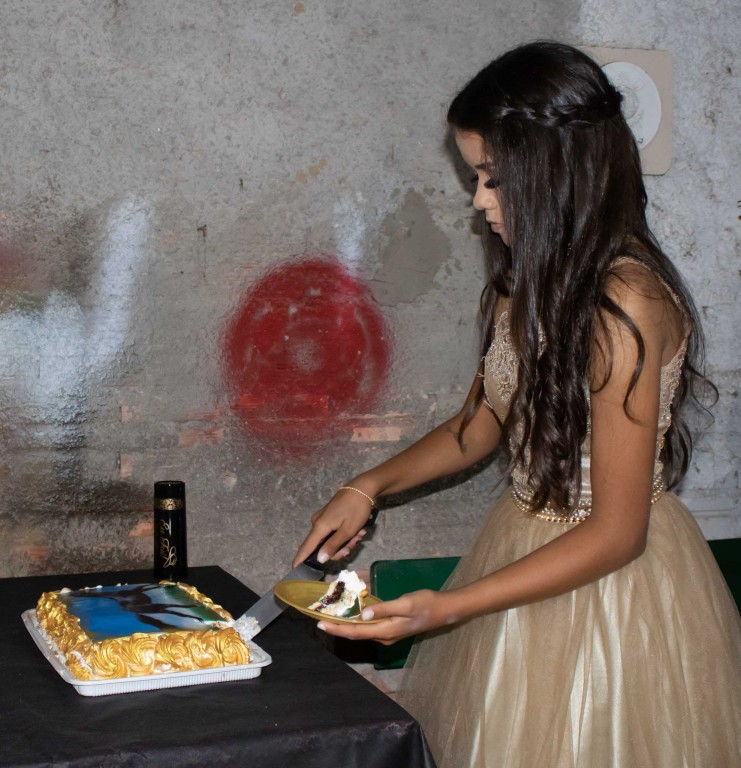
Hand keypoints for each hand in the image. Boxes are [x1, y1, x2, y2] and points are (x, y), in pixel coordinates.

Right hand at [292, 487, 375, 566]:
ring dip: (346, 540)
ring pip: (331, 540)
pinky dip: (345, 534)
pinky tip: (357, 529)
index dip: (300, 559)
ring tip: (360, 533)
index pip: (306, 547)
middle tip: (355, 543)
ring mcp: (323, 519)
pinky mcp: (329, 516)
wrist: (364, 488)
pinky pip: (334, 532)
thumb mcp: (348, 530)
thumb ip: (333, 545)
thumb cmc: (356, 509)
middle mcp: (317, 523)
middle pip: (323, 546)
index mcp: (320, 526)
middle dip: (341, 548)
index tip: (293, 570)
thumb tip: (319, 559)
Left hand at [317, 589, 457, 644]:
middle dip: (337, 628)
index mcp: (387, 630)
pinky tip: (352, 613)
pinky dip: (357, 621)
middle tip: (319, 619)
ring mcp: (388, 633)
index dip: (337, 628)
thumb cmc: (427, 604)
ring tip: (330, 616)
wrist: (445, 610)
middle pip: (356, 633)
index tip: (320, 623)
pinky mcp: (391, 628)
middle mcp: (385, 636)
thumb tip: (363, 614)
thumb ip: (384, 609)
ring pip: (362, 631)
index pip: (356, 631)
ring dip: (346, 625)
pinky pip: (369, 627)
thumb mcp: (406, 603)